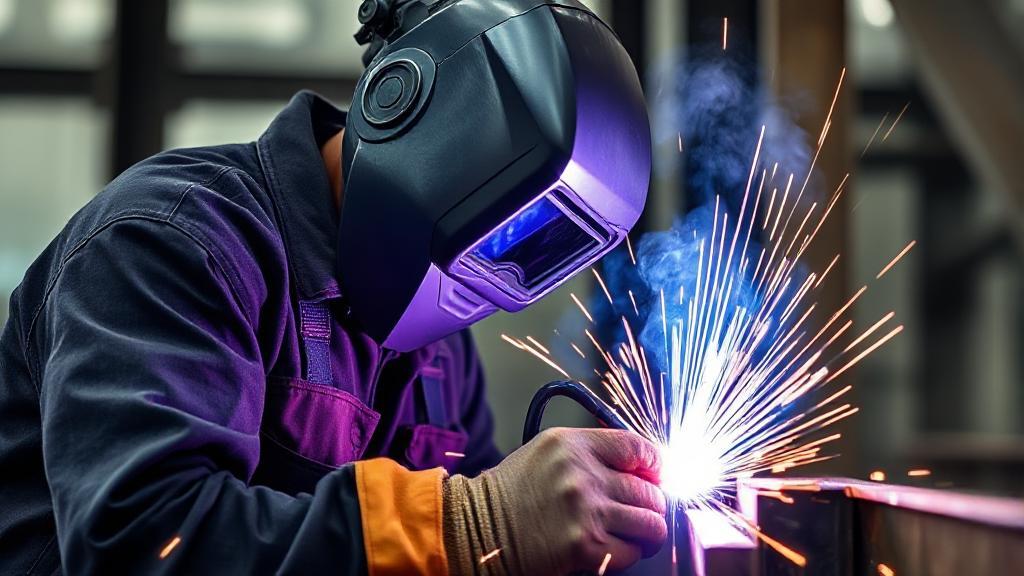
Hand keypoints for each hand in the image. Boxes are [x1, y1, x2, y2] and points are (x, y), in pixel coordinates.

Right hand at [444, 428, 666, 574]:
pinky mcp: (585, 546)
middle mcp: (582, 473)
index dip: (656, 465)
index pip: (637, 447)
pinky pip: (632, 553)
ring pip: (650, 523)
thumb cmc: (511, 493)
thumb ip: (590, 453)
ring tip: (631, 533)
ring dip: (646, 532)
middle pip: (650, 490)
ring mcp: (585, 511)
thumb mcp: (546, 453)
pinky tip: (609, 549)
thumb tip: (641, 470)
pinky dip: (627, 555)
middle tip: (640, 511)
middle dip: (650, 504)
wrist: (478, 528)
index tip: (657, 475)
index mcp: (573, 445)